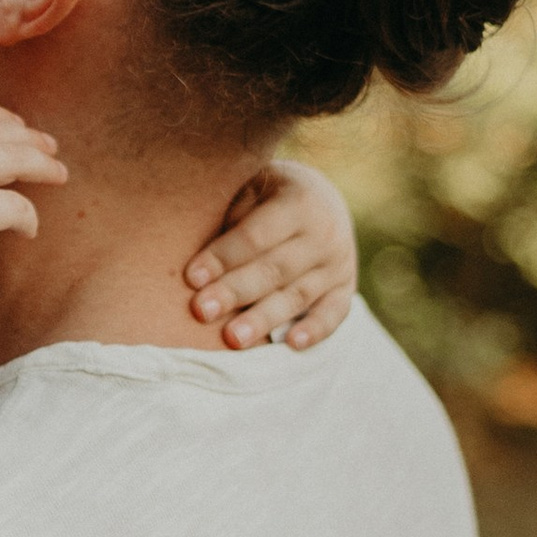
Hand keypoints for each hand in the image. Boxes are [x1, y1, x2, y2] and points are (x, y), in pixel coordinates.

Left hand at [185, 161, 356, 349]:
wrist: (320, 200)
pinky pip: (334, 313)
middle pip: (275, 269)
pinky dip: (315, 330)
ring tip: (233, 339)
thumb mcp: (251, 191)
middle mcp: (324, 232)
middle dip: (236, 291)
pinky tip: (291, 344)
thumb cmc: (266, 199)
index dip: (223, 257)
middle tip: (203, 311)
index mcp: (298, 201)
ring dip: (265, 319)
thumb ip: (232, 220)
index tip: (192, 278)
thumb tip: (195, 264)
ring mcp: (338, 263)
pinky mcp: (345, 289)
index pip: (256, 235)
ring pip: (298, 295)